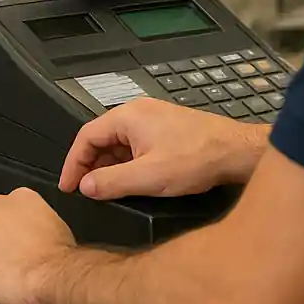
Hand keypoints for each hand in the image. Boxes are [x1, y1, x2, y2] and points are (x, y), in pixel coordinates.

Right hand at [59, 97, 268, 199]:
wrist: (236, 151)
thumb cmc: (194, 160)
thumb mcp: (149, 177)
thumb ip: (112, 182)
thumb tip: (85, 187)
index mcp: (127, 116)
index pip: (86, 136)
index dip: (73, 163)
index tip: (68, 187)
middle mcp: (137, 112)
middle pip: (101, 137)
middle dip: (90, 165)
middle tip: (85, 192)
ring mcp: (153, 118)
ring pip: (119, 142)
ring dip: (109, 165)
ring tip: (105, 191)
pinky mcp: (165, 128)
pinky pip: (135, 143)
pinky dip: (126, 161)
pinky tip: (130, 180)